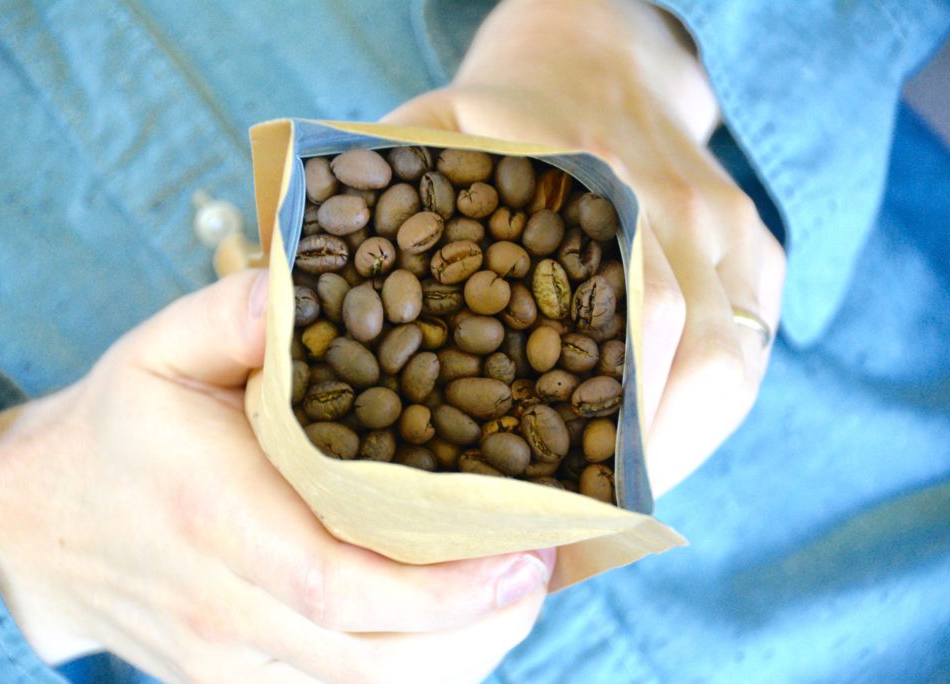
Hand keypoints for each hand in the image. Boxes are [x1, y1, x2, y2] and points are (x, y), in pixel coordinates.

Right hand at [0, 269, 553, 683]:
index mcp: (214, 518)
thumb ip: (233, 314)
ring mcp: (228, 661)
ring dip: (460, 656)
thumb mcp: (159, 349)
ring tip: (515, 598)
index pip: (339, 582)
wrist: (39, 528)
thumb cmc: (118, 432)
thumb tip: (306, 283)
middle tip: (543, 569)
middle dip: (479, 627)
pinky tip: (455, 632)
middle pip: (373, 657)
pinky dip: (413, 674)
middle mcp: (224, 607)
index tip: (524, 554)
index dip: (444, 588)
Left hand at [385, 0, 785, 495]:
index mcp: (585, 175)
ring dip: (683, 445)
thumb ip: (380, 189)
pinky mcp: (755, 243)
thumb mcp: (432, 130)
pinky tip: (664, 449)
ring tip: (623, 505)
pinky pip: (753, 342)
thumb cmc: (504, 109)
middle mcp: (666, 200)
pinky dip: (711, 408)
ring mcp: (722, 220)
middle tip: (582, 521)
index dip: (598, 412)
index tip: (553, 488)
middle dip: (643, 454)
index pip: (618, 312)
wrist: (601, 53)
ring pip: (731, 357)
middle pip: (686, 346)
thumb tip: (299, 272)